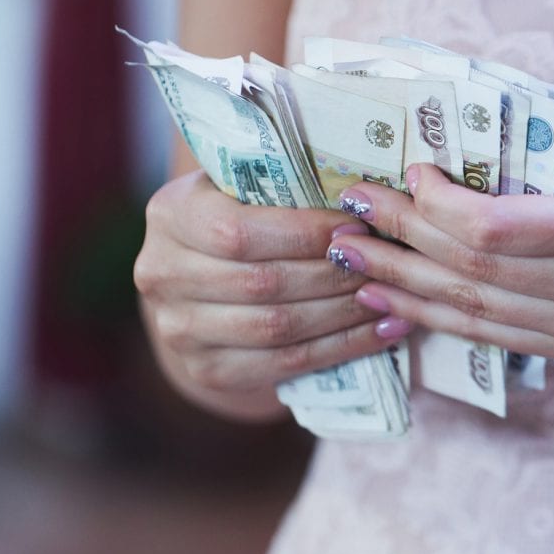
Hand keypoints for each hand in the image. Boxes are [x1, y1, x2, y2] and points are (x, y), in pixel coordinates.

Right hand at [135, 171, 411, 405]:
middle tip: (386, 265)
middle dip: (334, 275)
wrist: (198, 285)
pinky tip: (380, 332)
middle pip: (262, 284)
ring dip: (344, 314)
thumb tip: (364, 191)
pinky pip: (284, 364)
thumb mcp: (242, 188)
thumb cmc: (238, 218)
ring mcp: (178, 329)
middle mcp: (161, 273)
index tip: (360, 228)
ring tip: (391, 298)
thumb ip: (282, 184)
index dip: (305, 234)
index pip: (239, 232)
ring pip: (276, 328)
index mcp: (171, 214)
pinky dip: (340, 348)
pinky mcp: (204, 370)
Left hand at [325, 134, 553, 363]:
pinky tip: (398, 302)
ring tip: (352, 265)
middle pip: (475, 274)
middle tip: (346, 220)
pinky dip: (442, 317)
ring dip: (406, 288)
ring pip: (477, 314)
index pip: (494, 231)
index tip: (404, 174)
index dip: (434, 208)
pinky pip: (496, 336)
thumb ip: (530, 167)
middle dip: (401, 245)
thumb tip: (437, 169)